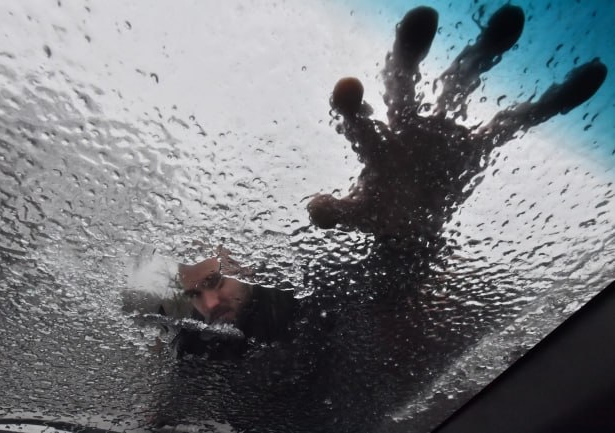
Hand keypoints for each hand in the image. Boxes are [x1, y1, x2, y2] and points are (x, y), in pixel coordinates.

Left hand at [307, 5, 605, 240]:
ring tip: (510, 15)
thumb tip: (316, 209)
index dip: (353, 102)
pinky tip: (590, 74)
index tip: (349, 86)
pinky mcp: (478, 144)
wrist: (412, 224)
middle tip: (421, 17)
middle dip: (411, 51)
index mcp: (375, 142)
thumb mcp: (360, 217)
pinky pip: (518, 118)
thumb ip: (339, 212)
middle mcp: (406, 124)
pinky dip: (550, 101)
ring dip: (484, 51)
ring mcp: (444, 129)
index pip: (359, 116)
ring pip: (463, 83)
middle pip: (407, 81)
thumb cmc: (381, 214)